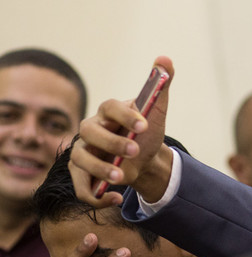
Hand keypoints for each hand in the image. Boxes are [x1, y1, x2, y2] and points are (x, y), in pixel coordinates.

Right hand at [69, 57, 174, 206]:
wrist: (145, 158)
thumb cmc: (146, 131)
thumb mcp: (156, 109)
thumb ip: (160, 85)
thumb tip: (165, 59)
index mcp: (108, 111)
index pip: (110, 106)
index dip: (126, 115)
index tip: (145, 125)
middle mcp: (90, 130)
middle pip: (90, 133)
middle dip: (113, 142)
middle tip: (135, 150)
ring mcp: (83, 153)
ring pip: (81, 161)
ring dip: (101, 169)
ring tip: (123, 177)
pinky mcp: (83, 175)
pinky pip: (82, 189)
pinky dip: (97, 196)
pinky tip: (116, 198)